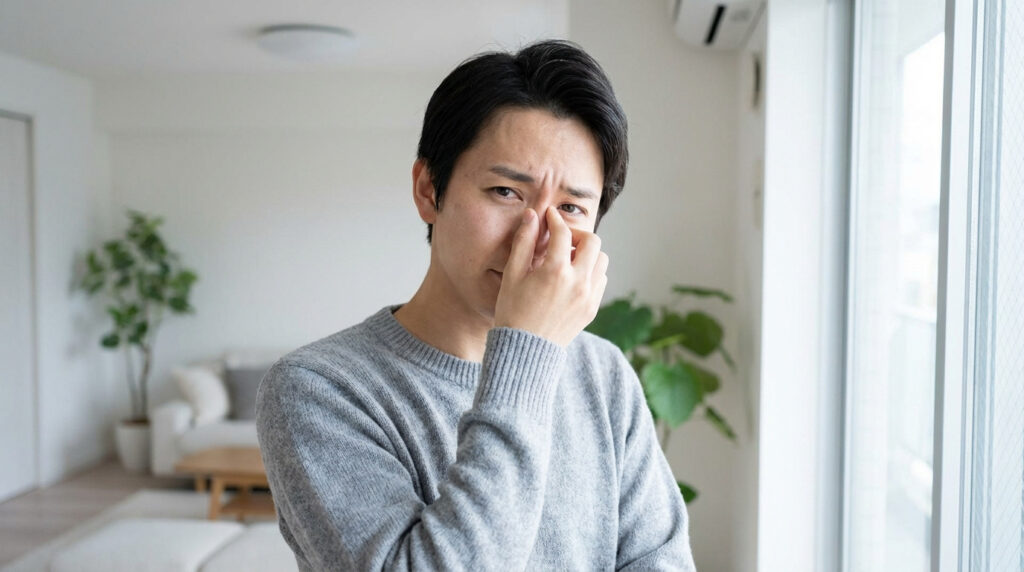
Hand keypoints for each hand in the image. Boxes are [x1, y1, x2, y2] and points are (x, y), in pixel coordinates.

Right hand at [493, 206, 608, 346]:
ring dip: (587, 253)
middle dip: (577, 234)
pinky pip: (601, 279)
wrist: (525, 350)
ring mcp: (588, 297)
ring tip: (568, 258)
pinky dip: (591, 271)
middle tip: (561, 239)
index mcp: (555, 272)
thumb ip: (524, 242)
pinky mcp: (592, 309)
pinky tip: (572, 277)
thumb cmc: (513, 312)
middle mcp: (577, 282)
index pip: (562, 233)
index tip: (549, 216)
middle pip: (593, 241)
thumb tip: (532, 215)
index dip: (554, 220)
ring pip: (601, 260)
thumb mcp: (512, 275)